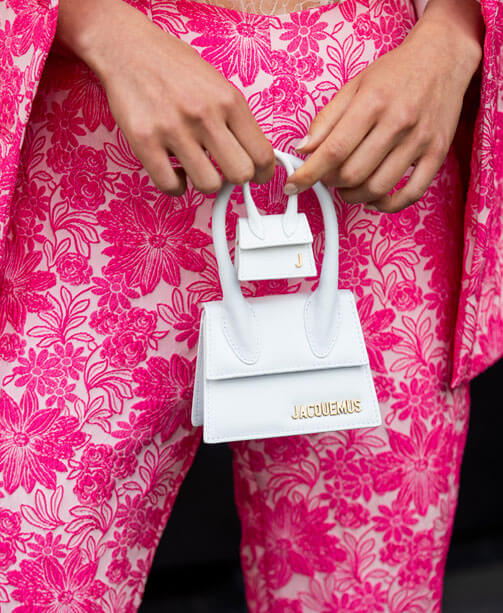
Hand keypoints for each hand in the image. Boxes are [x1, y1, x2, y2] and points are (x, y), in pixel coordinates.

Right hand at [56, 0, 274, 195]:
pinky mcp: (145, 142)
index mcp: (229, 101)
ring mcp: (174, 129)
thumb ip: (236, 120)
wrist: (127, 47)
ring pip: (208, 185)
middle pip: (240, 174)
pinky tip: (175, 171)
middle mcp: (205, 115)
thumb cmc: (174, 67)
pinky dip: (176, 186)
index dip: (263, 173)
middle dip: (236, 179)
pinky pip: (170, 186)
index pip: (262, 154)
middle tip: (224, 172)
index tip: (257, 176)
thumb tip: (253, 157)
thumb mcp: (218, 85)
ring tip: (196, 167)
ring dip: (204, 182)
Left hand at [284, 2, 482, 212]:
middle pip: (352, 174)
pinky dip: (387, 204)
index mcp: (372, 103)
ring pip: (377, 188)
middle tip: (327, 176)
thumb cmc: (395, 73)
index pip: (333, 150)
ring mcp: (420, 140)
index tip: (293, 185)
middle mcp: (397, 123)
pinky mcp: (437, 153)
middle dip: (331, 182)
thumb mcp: (354, 86)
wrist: (442, 57)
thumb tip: (303, 149)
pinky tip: (374, 197)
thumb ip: (326, 119)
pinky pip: (411, 194)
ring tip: (348, 185)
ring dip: (353, 195)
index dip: (308, 174)